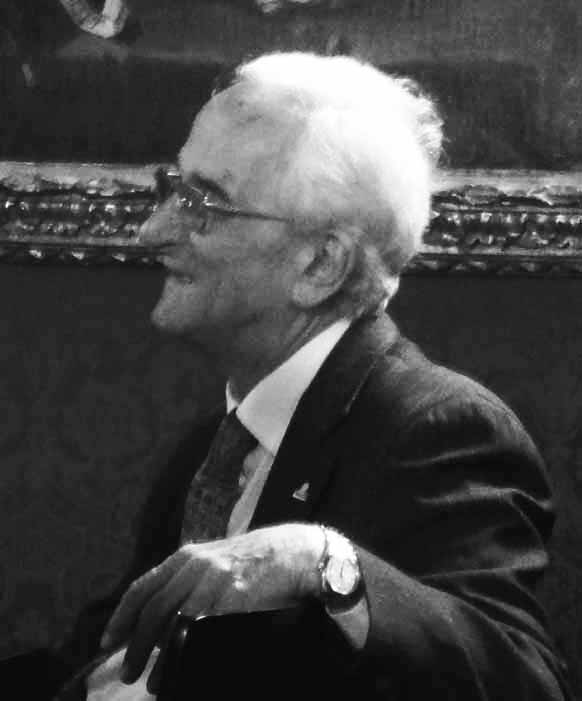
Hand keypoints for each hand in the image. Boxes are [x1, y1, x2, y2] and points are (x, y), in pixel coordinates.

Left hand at [100, 523, 324, 685]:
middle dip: (136, 644)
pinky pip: (203, 628)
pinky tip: (184, 666)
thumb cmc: (248, 562)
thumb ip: (183, 589)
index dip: (121, 616)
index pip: (142, 588)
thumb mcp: (209, 566)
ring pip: (174, 622)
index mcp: (183, 559)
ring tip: (152, 681)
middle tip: (128, 673)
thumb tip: (157, 630)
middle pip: (153, 609)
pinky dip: (189, 650)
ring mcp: (213, 579)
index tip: (107, 642)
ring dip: (160, 655)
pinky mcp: (233, 594)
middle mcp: (193, 566)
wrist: (288, 552)